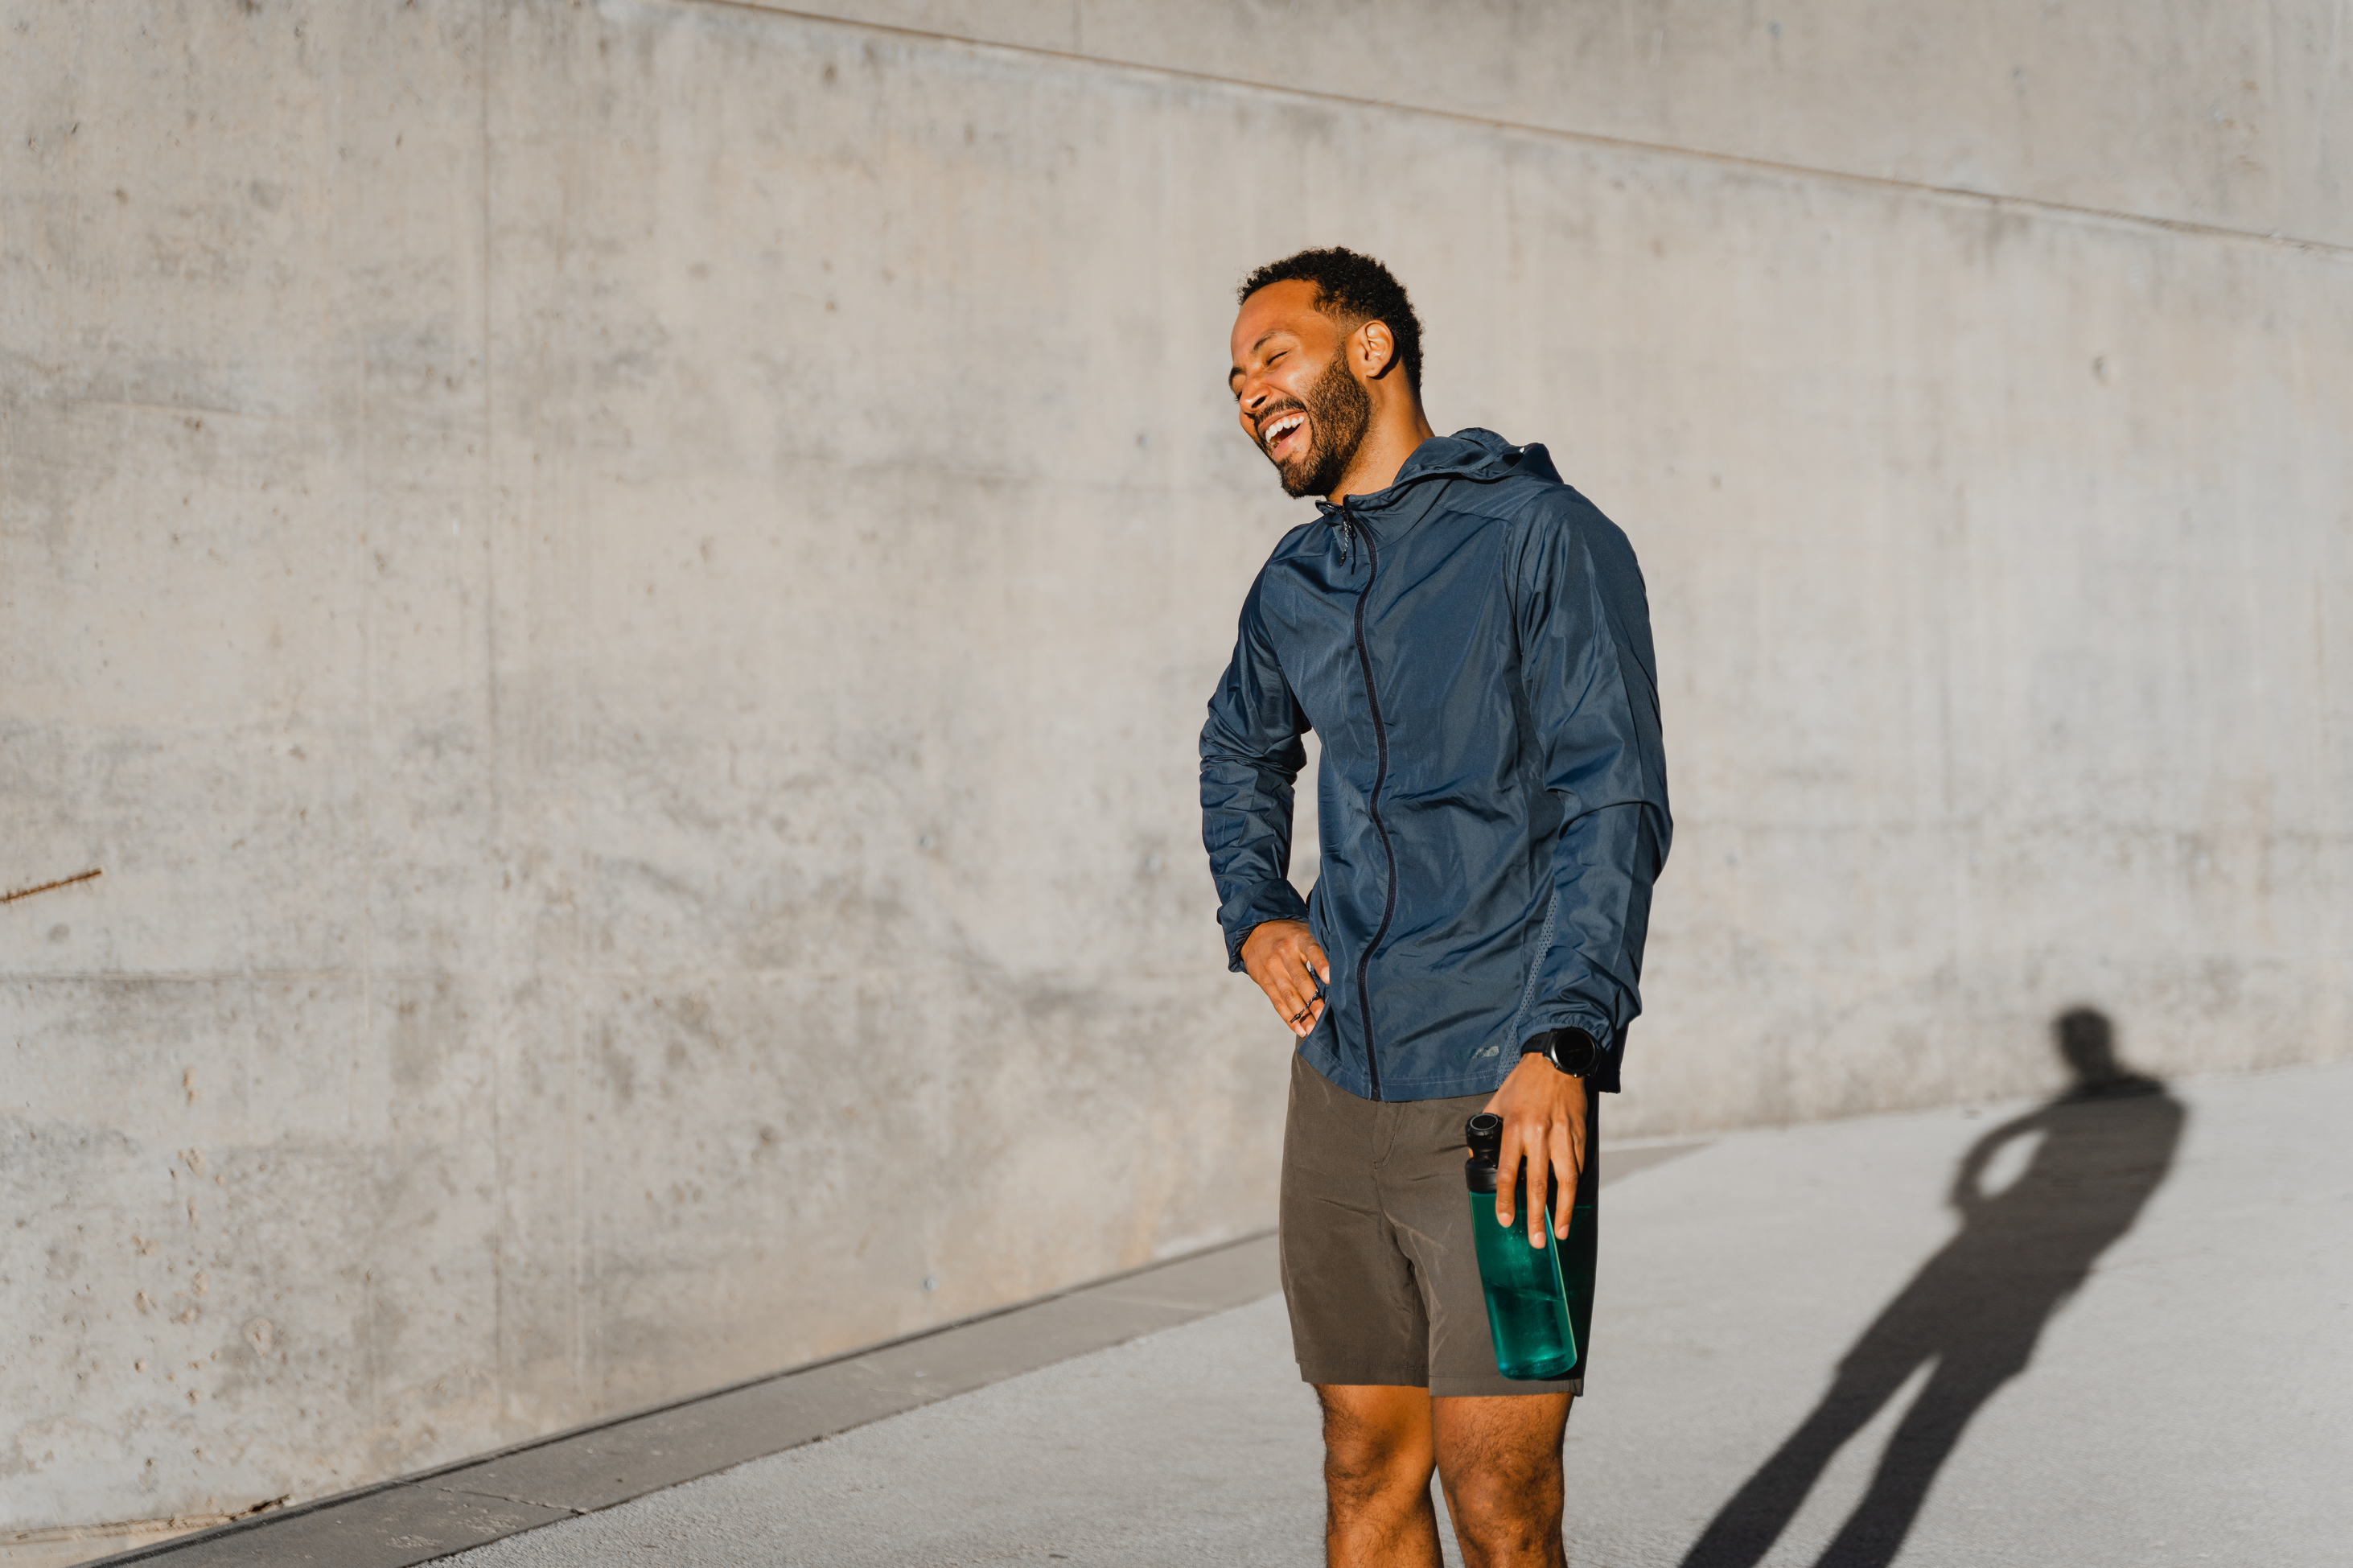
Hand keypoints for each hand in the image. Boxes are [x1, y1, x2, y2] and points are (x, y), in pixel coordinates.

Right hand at [1240, 919, 1328, 1037]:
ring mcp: (1272, 968)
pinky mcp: (1264, 981)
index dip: (1320, 964)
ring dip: (1302, 1014)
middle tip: (1323, 1016)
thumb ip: (1320, 947)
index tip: (1329, 979)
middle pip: (1300, 979)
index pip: (1312, 950)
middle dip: (1312, 1000)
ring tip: (1313, 1029)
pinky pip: (1277, 1002)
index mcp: (1299, 939)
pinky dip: (1289, 1018)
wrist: (1254, 932)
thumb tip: (1344, 970)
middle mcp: (1284, 953)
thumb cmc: (1289, 935)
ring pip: (1288, 995)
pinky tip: (1300, 1029)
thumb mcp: (1303, 932)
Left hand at [1481, 1053, 1587, 1247]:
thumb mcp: (1495, 1103)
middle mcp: (1539, 1134)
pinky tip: (1570, 1203)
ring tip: (1561, 1233)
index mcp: (1515, 1127)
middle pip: (1538, 1184)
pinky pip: (1578, 1167)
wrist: (1556, 1061)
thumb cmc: (1522, 1084)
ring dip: (1563, 1210)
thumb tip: (1476, 1161)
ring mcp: (1563, 1135)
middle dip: (1536, 1217)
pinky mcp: (1580, 1134)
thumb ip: (1485, 1132)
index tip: (1505, 1220)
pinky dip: (1574, 1188)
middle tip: (1535, 1241)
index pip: (1508, 1172)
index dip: (1505, 1199)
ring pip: (1565, 1180)